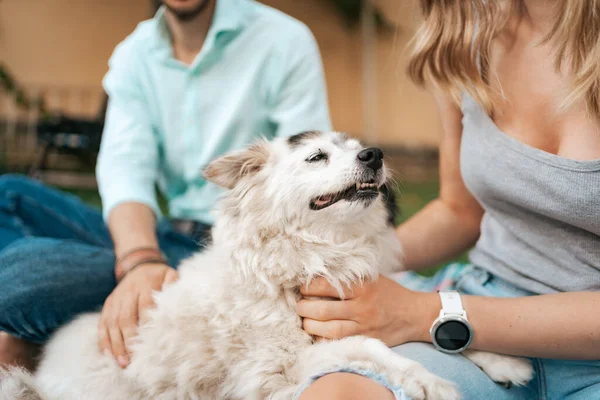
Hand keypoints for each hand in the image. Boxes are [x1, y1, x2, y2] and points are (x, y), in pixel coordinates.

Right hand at [98, 263, 177, 366]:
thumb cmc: (159, 276)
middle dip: (128, 341)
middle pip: (125, 318)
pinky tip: (108, 354)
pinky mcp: (107, 305)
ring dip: (115, 345)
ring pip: (111, 324)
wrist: (138, 265)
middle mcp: (127, 292)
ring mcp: (115, 299)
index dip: (145, 325)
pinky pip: (102, 324)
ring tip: (121, 363)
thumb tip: (175, 301)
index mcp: (145, 284)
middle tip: (132, 360)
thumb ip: (173, 285)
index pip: (144, 306)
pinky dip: (104, 340)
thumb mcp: (169, 274)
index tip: (149, 344)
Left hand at [297, 276, 438, 346]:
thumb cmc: (389, 293)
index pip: (326, 286)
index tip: (301, 288)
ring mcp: (365, 326)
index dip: (308, 288)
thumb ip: (348, 277)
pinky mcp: (366, 340)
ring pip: (329, 330)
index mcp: (362, 287)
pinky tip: (316, 334)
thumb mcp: (371, 278)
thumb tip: (317, 275)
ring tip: (304, 321)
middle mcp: (362, 307)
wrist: (415, 314)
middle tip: (297, 305)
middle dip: (304, 308)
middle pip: (324, 310)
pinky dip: (323, 339)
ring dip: (310, 326)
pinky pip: (339, 343)